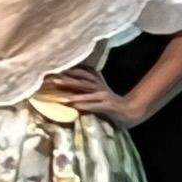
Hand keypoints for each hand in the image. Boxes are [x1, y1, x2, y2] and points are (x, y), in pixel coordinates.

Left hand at [38, 65, 161, 125]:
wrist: (130, 110)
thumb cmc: (109, 103)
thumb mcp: (98, 91)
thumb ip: (85, 85)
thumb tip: (65, 82)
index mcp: (97, 81)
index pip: (81, 73)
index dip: (68, 71)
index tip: (52, 71)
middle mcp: (100, 86)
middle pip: (81, 81)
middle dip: (66, 80)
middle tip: (51, 80)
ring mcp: (104, 96)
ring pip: (87, 93)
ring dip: (73, 94)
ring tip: (61, 95)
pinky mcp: (108, 106)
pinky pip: (94, 106)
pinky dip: (85, 106)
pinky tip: (76, 107)